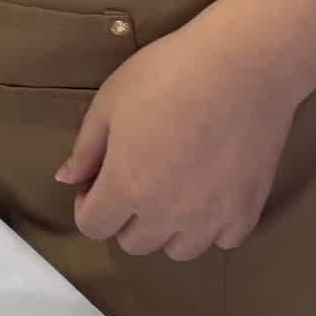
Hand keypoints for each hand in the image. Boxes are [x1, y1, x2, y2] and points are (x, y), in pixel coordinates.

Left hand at [56, 0, 315, 259]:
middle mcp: (167, 213)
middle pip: (135, 244)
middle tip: (135, 180)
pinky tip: (209, 196)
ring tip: (172, 192)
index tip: (98, 179)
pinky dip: (213, 227)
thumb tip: (67, 179)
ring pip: (180, 251)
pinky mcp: (248, 209)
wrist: (242, 65)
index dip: (88, 205)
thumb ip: (86, 149)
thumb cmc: (167, 74)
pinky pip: (225, 241)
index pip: (93, 227)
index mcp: (125, 187)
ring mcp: (212, 216)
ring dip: (168, 230)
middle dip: (124, 217)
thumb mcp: (109, 103)